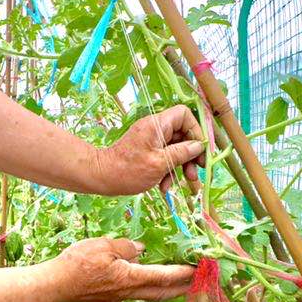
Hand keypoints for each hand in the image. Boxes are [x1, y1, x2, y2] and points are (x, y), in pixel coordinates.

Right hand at [48, 238, 194, 301]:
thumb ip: (125, 247)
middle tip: (199, 281)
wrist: (54, 286)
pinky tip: (146, 279)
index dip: (184, 273)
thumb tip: (140, 249)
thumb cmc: (76, 265)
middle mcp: (128, 292)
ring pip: (150, 294)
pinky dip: (149, 287)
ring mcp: (118, 298)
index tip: (201, 269)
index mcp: (130, 278)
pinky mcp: (109, 298)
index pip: (164, 276)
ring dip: (167, 289)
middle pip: (163, 292)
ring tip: (180, 282)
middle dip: (183, 288)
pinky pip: (136, 293)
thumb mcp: (103, 246)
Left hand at [91, 105, 206, 195]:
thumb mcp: (160, 163)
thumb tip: (199, 146)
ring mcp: (151, 141)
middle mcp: (155, 129)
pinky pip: (165, 157)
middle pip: (183, 134)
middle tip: (198, 170)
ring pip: (175, 149)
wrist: (102, 178)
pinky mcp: (147, 152)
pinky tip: (164, 186)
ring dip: (181, 166)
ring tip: (186, 182)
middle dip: (191, 154)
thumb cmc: (128, 170)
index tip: (200, 149)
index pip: (184, 115)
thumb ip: (182, 153)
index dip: (196, 130)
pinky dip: (168, 171)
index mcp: (157, 125)